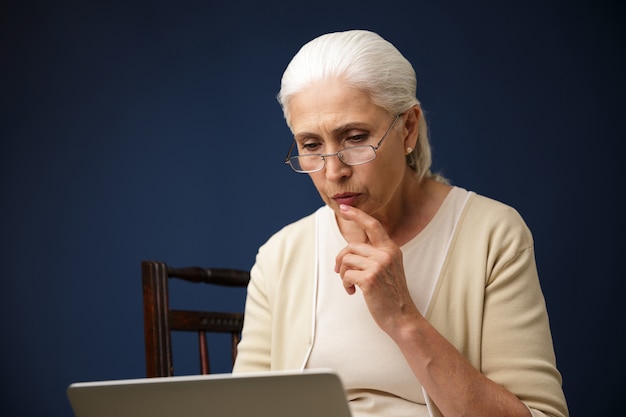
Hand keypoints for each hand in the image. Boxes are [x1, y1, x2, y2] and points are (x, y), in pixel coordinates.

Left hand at [334, 204, 420, 334]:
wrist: (402, 317)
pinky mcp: (369, 279)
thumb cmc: (392, 295)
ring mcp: (378, 266)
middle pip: (351, 246)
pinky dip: (345, 285)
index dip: (357, 215)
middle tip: (340, 272)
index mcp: (392, 249)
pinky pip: (346, 275)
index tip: (345, 208)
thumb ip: (375, 256)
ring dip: (344, 275)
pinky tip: (353, 293)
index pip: (373, 225)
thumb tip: (350, 250)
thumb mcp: (389, 269)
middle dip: (341, 259)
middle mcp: (386, 254)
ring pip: (346, 260)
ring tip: (351, 286)